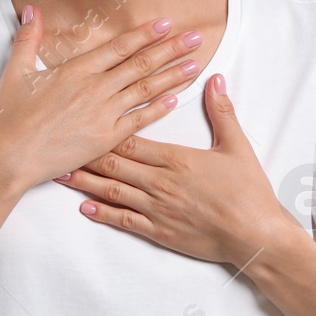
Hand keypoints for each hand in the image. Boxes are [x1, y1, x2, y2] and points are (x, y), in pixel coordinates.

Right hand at [0, 5, 206, 188]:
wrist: (10, 156)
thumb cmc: (10, 117)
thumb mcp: (16, 72)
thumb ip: (28, 38)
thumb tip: (31, 10)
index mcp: (75, 70)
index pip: (119, 47)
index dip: (144, 34)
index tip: (165, 23)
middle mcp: (94, 89)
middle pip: (140, 64)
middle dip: (171, 49)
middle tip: (195, 37)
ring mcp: (102, 114)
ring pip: (145, 90)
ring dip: (172, 75)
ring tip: (195, 64)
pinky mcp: (105, 139)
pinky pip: (138, 121)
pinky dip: (158, 109)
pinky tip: (175, 98)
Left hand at [53, 74, 302, 269]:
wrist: (255, 235)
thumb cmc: (248, 192)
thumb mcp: (237, 147)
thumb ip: (222, 113)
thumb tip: (215, 80)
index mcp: (176, 159)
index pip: (132, 141)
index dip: (104, 130)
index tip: (84, 119)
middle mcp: (160, 183)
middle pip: (114, 164)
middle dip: (84, 154)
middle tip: (59, 145)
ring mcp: (157, 209)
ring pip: (112, 192)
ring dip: (85, 182)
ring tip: (61, 174)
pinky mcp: (159, 232)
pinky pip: (124, 221)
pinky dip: (102, 214)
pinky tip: (84, 208)